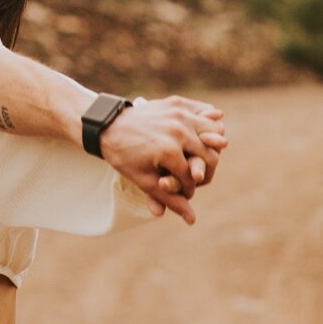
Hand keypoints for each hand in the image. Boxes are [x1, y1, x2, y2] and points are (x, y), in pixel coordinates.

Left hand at [102, 95, 227, 222]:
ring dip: (212, 145)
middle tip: (197, 178)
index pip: (192, 178)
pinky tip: (206, 132)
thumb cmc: (124, 156)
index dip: (189, 190)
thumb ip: (171, 200)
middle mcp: (178, 130)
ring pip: (214, 130)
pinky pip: (204, 111)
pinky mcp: (177, 103)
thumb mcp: (145, 181)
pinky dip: (209, 121)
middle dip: (205, 171)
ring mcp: (179, 114)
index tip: (184, 195)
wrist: (108, 127)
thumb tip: (192, 220)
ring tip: (203, 157)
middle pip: (210, 155)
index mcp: (169, 151)